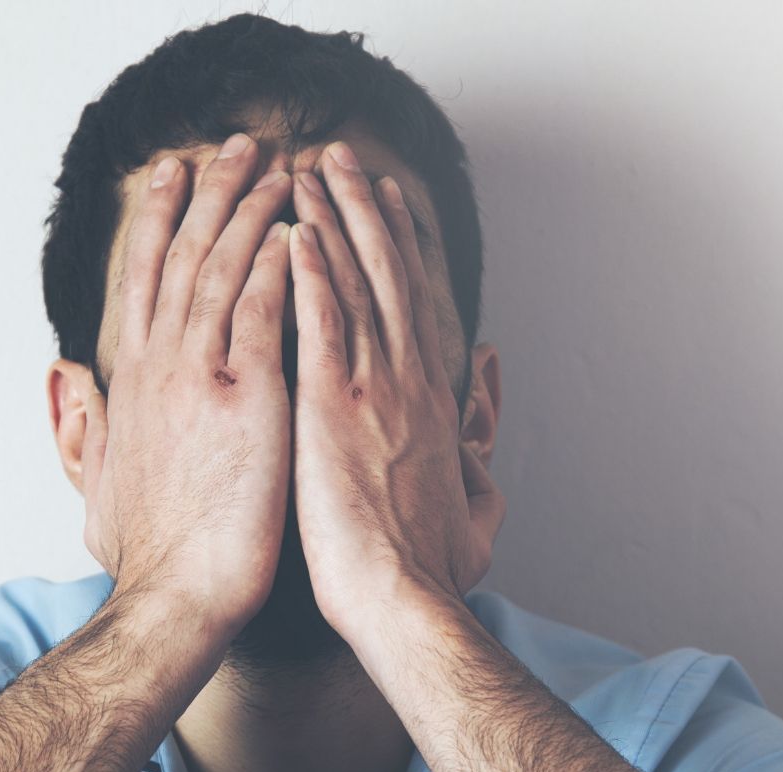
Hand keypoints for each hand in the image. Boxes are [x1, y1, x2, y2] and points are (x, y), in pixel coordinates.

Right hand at [81, 134, 295, 634]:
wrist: (177, 597)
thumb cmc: (149, 557)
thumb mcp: (96, 482)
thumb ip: (83, 422)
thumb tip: (66, 377)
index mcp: (131, 384)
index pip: (143, 281)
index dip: (159, 222)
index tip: (173, 177)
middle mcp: (160, 368)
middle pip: (181, 257)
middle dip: (208, 194)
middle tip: (233, 147)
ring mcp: (201, 377)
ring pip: (221, 269)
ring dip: (248, 210)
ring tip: (273, 165)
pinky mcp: (246, 398)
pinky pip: (261, 311)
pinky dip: (276, 264)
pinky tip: (294, 226)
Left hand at [286, 141, 504, 638]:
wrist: (404, 601)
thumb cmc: (434, 572)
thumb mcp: (478, 510)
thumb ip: (478, 459)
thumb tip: (483, 431)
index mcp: (435, 401)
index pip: (416, 306)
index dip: (403, 249)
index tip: (389, 205)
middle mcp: (408, 380)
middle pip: (390, 274)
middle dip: (367, 210)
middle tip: (346, 159)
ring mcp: (373, 387)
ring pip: (357, 281)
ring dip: (336, 218)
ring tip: (316, 169)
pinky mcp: (333, 404)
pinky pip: (323, 320)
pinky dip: (314, 270)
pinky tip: (299, 227)